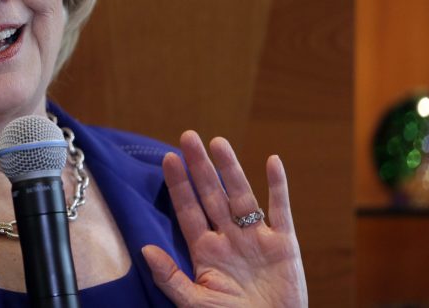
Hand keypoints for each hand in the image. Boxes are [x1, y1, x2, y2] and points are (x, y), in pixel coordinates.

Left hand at [142, 131, 307, 306]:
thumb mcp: (195, 303)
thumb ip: (171, 278)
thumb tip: (145, 250)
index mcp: (205, 250)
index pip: (188, 210)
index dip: (179, 185)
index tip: (169, 159)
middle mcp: (228, 237)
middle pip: (211, 194)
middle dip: (200, 166)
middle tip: (188, 136)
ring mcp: (255, 238)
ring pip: (241, 195)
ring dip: (230, 168)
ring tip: (218, 142)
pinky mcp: (284, 244)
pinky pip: (281, 210)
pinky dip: (278, 186)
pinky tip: (272, 161)